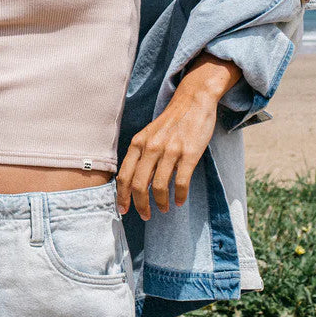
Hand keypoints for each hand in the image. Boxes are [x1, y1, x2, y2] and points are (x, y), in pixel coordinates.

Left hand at [116, 87, 217, 219]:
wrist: (193, 101)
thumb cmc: (170, 122)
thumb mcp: (149, 135)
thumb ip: (141, 155)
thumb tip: (135, 183)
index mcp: (138, 143)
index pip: (124, 175)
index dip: (122, 195)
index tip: (123, 209)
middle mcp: (151, 147)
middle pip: (139, 185)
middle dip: (140, 205)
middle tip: (145, 215)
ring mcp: (170, 150)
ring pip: (159, 186)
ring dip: (160, 203)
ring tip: (163, 209)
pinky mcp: (189, 153)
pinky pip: (181, 182)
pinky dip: (179, 196)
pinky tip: (179, 201)